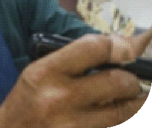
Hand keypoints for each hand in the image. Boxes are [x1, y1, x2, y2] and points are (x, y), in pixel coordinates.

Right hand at [0, 34, 147, 127]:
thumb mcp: (39, 71)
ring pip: (125, 112)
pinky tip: (117, 113)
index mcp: (46, 72)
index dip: (119, 45)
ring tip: (136, 96)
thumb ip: (74, 59)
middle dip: (131, 80)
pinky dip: (122, 120)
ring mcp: (73, 126)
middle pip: (117, 82)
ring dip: (136, 102)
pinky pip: (114, 127)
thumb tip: (120, 46)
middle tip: (130, 80)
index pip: (92, 49)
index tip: (133, 46)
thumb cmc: (27, 100)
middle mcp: (60, 98)